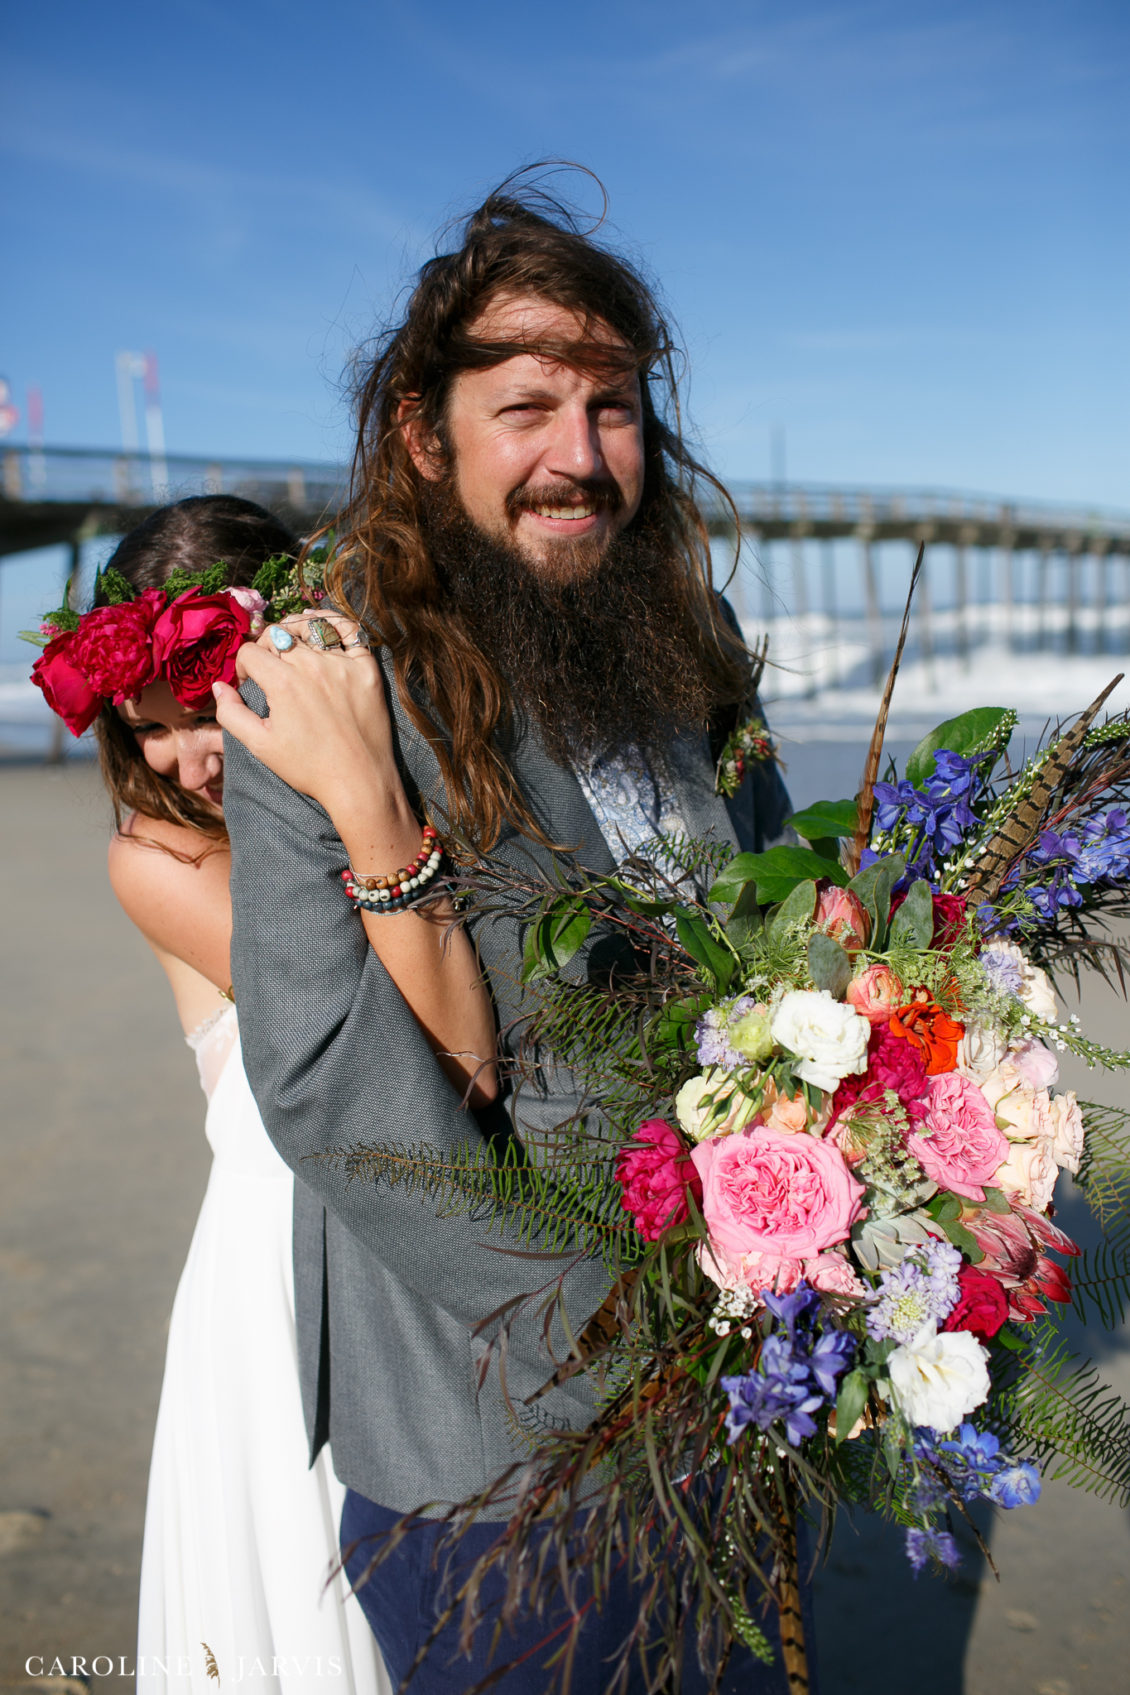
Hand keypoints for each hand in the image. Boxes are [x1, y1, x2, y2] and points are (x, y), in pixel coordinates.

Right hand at [213, 612, 411, 835]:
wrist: (358, 782)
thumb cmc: (307, 767)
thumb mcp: (259, 745)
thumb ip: (231, 713)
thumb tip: (219, 686)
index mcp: (283, 682)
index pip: (251, 652)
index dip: (244, 666)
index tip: (250, 683)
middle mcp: (313, 666)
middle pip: (279, 635)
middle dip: (267, 648)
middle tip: (271, 666)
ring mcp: (343, 665)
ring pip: (311, 628)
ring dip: (296, 631)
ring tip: (293, 644)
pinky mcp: (367, 669)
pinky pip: (351, 632)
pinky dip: (334, 624)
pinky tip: (324, 627)